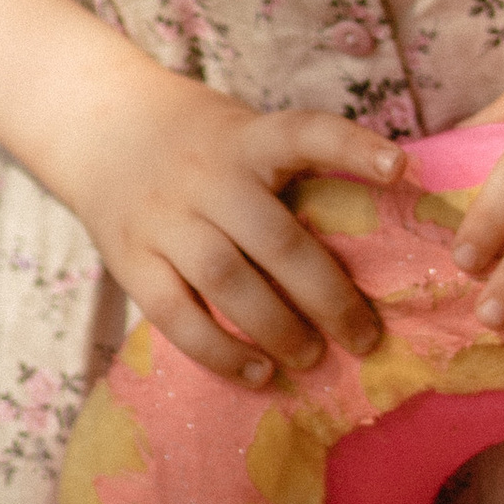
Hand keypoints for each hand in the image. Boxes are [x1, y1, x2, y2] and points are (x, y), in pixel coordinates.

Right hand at [61, 66, 405, 388]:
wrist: (102, 129)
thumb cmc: (202, 142)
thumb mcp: (246, 133)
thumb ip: (291, 172)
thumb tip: (373, 236)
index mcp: (247, 140)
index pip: (304, 133)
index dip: (352, 147)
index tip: (400, 167)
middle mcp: (208, 176)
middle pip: (276, 239)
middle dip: (328, 295)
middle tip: (366, 337)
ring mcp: (165, 218)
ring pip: (227, 281)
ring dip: (277, 328)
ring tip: (313, 357)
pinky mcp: (130, 259)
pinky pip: (176, 314)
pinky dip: (219, 352)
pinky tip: (257, 373)